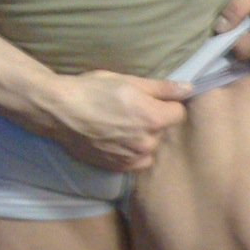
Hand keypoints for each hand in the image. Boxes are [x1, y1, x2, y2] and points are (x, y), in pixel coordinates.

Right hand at [50, 70, 192, 170]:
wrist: (61, 113)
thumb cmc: (92, 91)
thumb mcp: (129, 81)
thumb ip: (162, 88)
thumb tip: (189, 88)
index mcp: (153, 118)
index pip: (178, 114)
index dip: (166, 105)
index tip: (151, 101)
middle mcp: (147, 142)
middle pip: (163, 131)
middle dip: (153, 121)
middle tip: (129, 111)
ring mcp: (134, 157)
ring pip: (151, 147)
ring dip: (142, 138)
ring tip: (120, 126)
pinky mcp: (121, 168)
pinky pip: (138, 161)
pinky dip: (132, 152)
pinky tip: (116, 140)